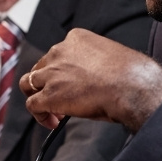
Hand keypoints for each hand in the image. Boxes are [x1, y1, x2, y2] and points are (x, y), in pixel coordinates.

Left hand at [20, 29, 161, 131]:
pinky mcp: (48, 95)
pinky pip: (32, 105)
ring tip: (51, 112)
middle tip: (61, 99)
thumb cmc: (131, 75)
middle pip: (41, 67)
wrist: (132, 86)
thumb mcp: (111, 57)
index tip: (71, 83)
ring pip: (29, 84)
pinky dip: (39, 115)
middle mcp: (59, 52)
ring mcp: (51, 74)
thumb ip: (95, 63)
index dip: (61, 71)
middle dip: (48, 84)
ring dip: (38, 97)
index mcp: (76, 38)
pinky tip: (53, 122)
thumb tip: (96, 79)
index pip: (58, 54)